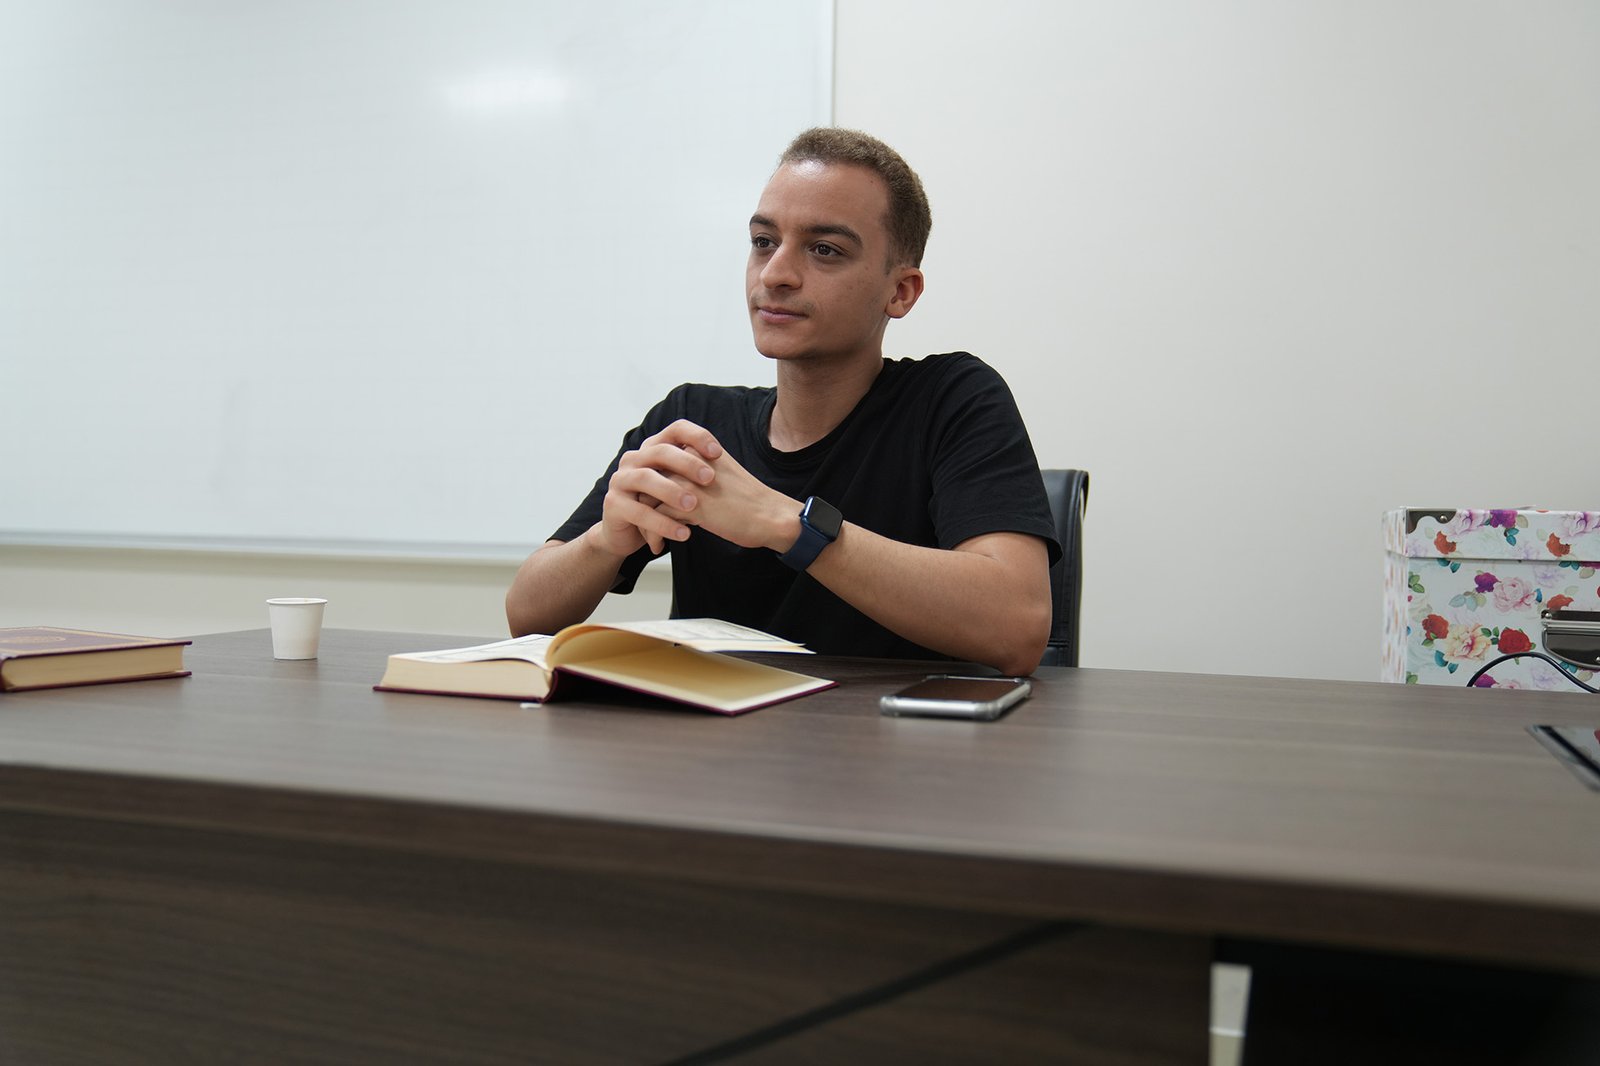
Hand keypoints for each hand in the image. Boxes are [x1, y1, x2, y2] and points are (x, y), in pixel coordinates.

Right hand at [591, 420, 722, 556]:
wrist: (625, 533)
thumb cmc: (658, 505)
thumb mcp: (676, 485)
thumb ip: (692, 471)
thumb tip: (725, 461)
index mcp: (651, 449)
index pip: (675, 430)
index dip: (697, 436)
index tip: (718, 452)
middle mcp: (633, 459)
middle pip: (660, 452)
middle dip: (686, 463)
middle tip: (709, 479)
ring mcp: (620, 480)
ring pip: (646, 479)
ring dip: (672, 491)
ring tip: (693, 506)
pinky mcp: (613, 505)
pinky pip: (639, 512)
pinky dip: (663, 523)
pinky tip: (683, 533)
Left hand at [655, 445, 799, 551]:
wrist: (771, 515)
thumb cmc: (748, 500)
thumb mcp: (720, 472)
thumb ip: (696, 471)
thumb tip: (669, 484)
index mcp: (698, 450)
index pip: (658, 462)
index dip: (651, 485)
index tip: (652, 505)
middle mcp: (691, 462)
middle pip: (649, 479)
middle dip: (643, 505)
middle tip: (645, 524)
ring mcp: (690, 483)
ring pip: (649, 498)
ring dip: (645, 521)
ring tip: (651, 538)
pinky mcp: (693, 506)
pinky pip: (658, 518)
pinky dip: (656, 533)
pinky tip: (660, 545)